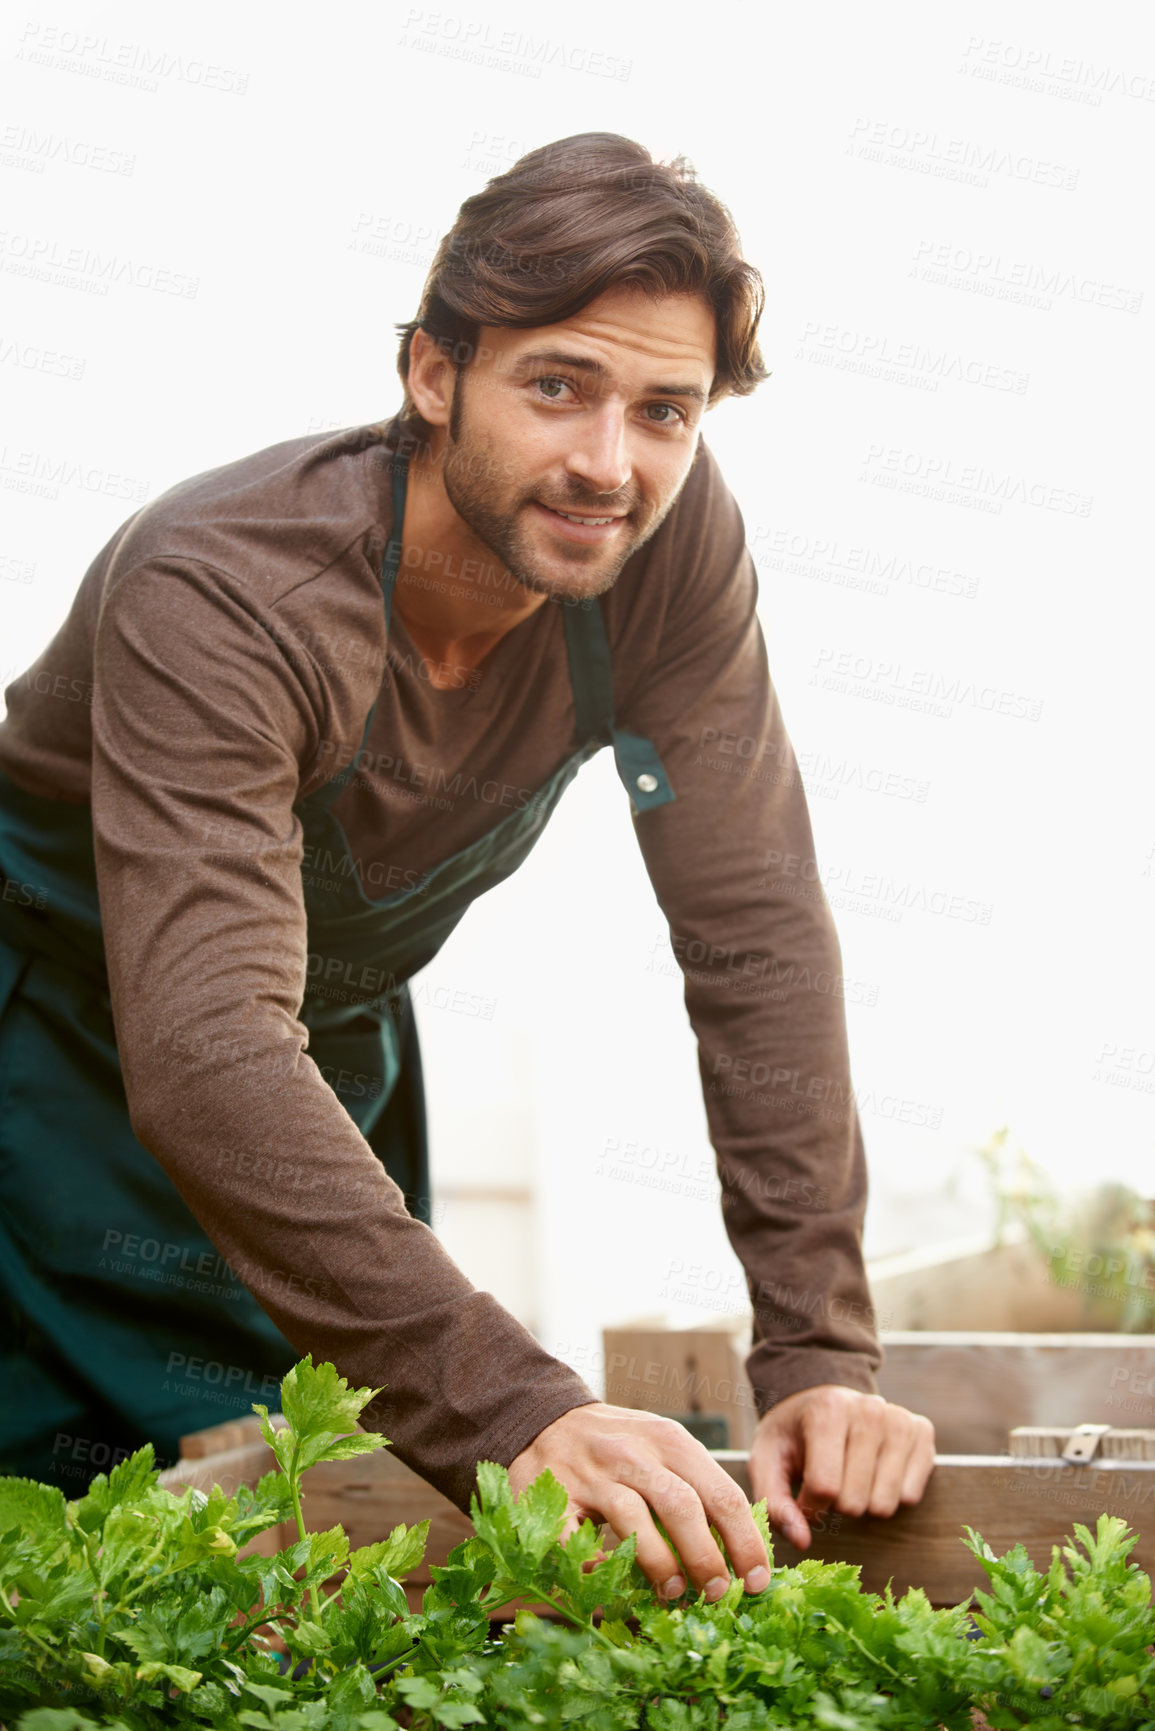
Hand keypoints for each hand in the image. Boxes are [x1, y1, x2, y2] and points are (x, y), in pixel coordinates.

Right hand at [508, 1402, 769, 1602]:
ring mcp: (592, 1473)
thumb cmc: (619, 1446)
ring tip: (674, 1592)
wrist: (546, 1420)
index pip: (722, 1494)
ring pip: (635, 1520)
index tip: (758, 1581)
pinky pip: (577, 1539)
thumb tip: (741, 1551)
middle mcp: (633, 1452)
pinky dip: (595, 1566)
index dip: (745, 1542)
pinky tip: (608, 1579)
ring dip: (660, 1565)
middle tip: (717, 1593)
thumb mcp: (663, 1448)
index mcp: (670, 1441)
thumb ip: (696, 1487)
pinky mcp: (554, 1495)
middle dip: (707, 1558)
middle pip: (683, 1507)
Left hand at [748, 1385, 934, 1549]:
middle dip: (836, 1505)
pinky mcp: (922, 1432)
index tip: (803, 1497)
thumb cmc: (792, 1436)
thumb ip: (774, 1502)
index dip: (809, 1507)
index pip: (825, 1487)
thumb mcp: (766, 1461)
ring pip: (885, 1503)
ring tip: (850, 1477)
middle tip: (829, 1482)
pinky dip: (890, 1495)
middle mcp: (869, 1409)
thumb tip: (801, 1541)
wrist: (821, 1401)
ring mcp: (900, 1419)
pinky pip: (911, 1496)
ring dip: (863, 1502)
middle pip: (855, 1500)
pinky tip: (875, 1473)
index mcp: (828, 1410)